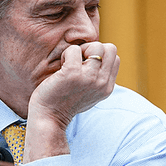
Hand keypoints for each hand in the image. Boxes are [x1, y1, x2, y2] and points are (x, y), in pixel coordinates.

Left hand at [23, 42, 120, 161]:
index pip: (116, 58)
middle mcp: (102, 83)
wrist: (49, 119)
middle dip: (94, 49)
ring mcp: (89, 78)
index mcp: (107, 87)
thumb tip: (99, 56)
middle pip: (110, 49)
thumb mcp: (90, 94)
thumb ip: (98, 79)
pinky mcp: (72, 74)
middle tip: (79, 61)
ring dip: (80, 50)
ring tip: (70, 64)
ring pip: (96, 46)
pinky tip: (60, 67)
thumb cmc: (64, 103)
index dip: (100, 56)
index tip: (86, 66)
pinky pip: (74, 50)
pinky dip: (66, 54)